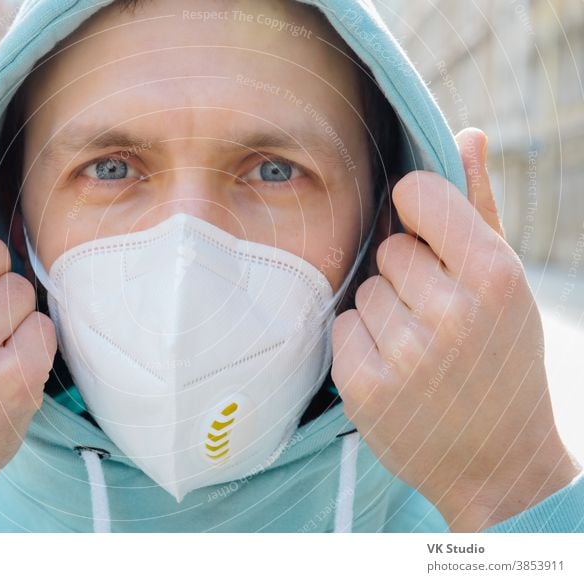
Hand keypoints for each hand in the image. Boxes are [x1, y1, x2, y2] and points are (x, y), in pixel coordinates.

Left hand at [331, 127, 581, 531]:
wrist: (498, 462)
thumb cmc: (502, 359)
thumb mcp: (507, 283)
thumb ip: (480, 207)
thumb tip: (466, 135)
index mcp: (494, 276)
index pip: (417, 195)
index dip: (416, 211)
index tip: (426, 233)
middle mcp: (452, 312)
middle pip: (387, 248)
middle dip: (406, 276)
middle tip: (436, 316)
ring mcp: (405, 353)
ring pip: (362, 290)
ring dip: (383, 313)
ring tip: (419, 347)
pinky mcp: (365, 386)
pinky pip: (341, 328)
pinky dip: (361, 345)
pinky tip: (394, 369)